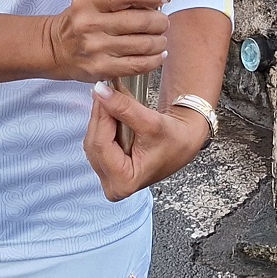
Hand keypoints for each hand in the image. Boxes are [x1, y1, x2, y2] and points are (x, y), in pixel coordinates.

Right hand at [42, 0, 167, 82]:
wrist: (55, 48)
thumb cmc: (81, 20)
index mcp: (89, 0)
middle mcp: (90, 24)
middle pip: (142, 20)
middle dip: (160, 21)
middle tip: (161, 22)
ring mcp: (96, 48)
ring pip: (144, 44)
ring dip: (160, 41)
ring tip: (159, 38)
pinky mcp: (101, 69)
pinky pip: (138, 65)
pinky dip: (155, 59)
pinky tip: (157, 54)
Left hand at [84, 83, 210, 200]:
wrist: (183, 142)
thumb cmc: (174, 140)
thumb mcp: (151, 122)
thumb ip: (124, 108)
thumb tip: (100, 91)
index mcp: (124, 182)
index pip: (102, 145)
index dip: (101, 117)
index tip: (102, 92)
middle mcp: (113, 186)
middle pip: (94, 144)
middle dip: (100, 117)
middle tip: (106, 92)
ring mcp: (108, 178)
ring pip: (93, 142)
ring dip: (100, 120)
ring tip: (112, 102)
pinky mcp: (107, 169)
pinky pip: (97, 143)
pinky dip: (103, 126)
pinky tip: (111, 113)